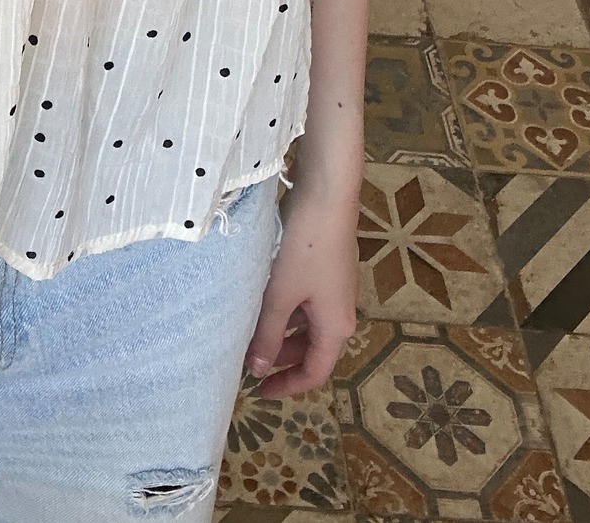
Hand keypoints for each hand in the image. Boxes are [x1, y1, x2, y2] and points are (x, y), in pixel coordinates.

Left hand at [242, 184, 358, 397]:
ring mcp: (335, 288)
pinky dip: (285, 309)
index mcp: (336, 327)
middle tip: (248, 361)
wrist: (327, 196)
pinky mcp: (326, 267)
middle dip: (281, 359)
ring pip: (306, 324)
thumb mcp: (280, 294)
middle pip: (312, 349)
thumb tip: (258, 369)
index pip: (315, 373)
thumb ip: (268, 333)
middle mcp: (341, 312)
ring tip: (248, 331)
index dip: (288, 386)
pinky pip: (306, 301)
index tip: (259, 392)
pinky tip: (261, 299)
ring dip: (280, 332)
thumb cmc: (304, 248)